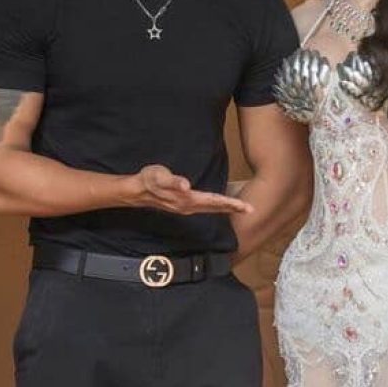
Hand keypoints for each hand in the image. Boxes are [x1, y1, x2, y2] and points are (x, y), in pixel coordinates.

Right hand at [132, 165, 253, 215]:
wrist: (137, 191)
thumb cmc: (149, 181)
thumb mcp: (159, 177)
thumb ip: (173, 182)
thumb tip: (186, 186)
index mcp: (187, 199)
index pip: (213, 201)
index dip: (229, 204)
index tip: (244, 206)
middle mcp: (189, 206)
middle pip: (215, 207)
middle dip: (233, 208)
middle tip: (250, 209)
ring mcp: (187, 208)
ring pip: (211, 209)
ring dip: (226, 208)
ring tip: (240, 208)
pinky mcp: (184, 205)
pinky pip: (205, 207)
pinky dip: (216, 207)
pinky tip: (221, 206)